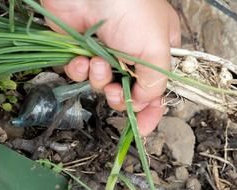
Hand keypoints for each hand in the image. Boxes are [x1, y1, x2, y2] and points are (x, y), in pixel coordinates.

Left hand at [42, 0, 179, 134]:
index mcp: (157, 50)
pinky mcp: (79, 49)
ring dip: (99, 80)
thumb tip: (143, 105)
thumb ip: (154, 84)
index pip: (158, 91)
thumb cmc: (130, 6)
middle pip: (128, 93)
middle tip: (116, 92)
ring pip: (102, 85)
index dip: (151, 113)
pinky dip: (79, 70)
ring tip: (97, 63)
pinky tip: (82, 58)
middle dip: (120, 97)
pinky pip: (79, 73)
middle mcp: (131, 53)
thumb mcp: (156, 48)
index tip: (142, 130)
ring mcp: (105, 51)